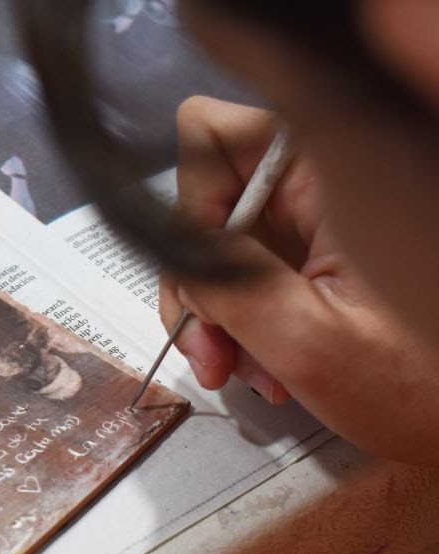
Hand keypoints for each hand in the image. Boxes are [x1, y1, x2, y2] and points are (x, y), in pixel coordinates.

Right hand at [164, 96, 438, 463]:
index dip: (191, 204)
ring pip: (221, 239)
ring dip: (217, 309)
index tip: (203, 278)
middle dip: (198, 277)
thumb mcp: (307, 341)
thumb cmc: (424, 386)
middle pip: (209, 195)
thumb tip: (170, 249)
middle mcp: (324, 179)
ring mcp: (320, 216)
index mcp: (335, 170)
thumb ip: (226, 284)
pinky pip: (248, 266)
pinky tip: (264, 362)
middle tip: (208, 350)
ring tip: (241, 368)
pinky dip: (242, 316)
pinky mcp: (319, 249)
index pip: (213, 136)